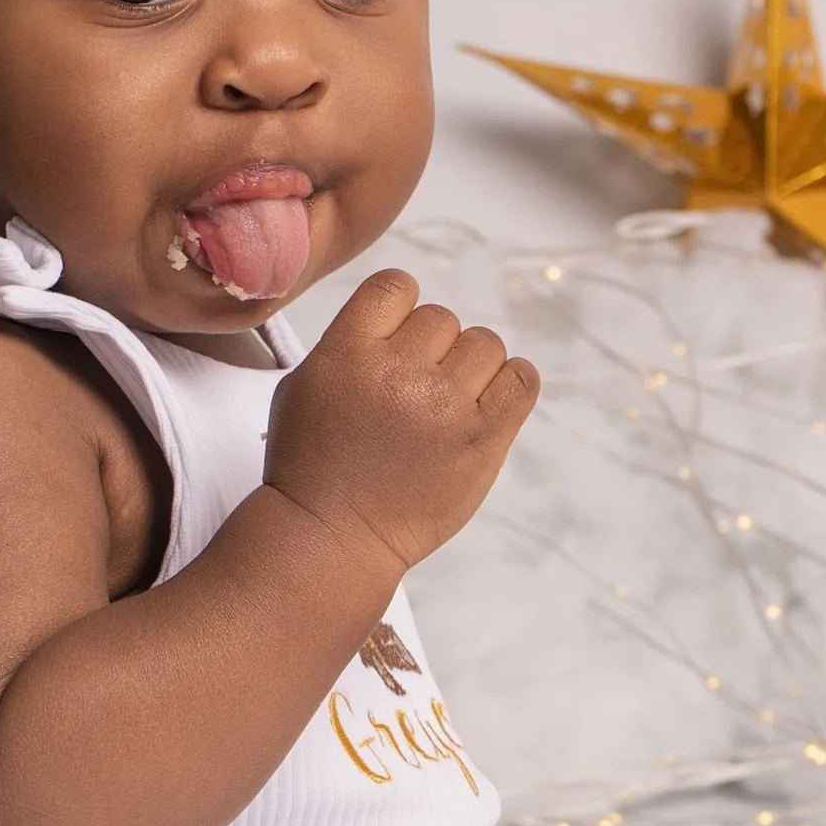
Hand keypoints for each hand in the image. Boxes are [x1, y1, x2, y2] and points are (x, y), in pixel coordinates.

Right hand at [264, 271, 538, 577]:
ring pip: (485, 344)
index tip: (396, 341)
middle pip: (442, 319)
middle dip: (431, 350)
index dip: (399, 310)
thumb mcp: (304, 386)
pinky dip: (511, 383)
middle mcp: (398, 372)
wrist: (332, 538)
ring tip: (448, 405)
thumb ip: (350, 342)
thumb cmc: (312, 466)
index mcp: (348, 352)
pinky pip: (522, 379)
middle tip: (415, 392)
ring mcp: (445, 406)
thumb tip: (398, 319)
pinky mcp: (482, 440)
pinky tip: (488, 403)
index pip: (396, 286)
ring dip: (470, 368)